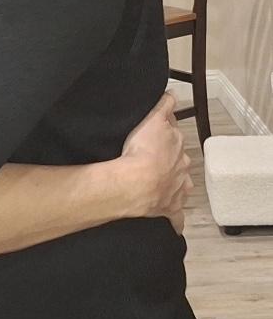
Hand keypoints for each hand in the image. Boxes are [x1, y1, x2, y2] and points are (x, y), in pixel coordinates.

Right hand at [120, 93, 191, 232]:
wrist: (137, 184)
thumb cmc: (143, 151)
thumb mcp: (153, 121)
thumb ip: (163, 107)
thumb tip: (172, 95)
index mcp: (179, 150)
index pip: (175, 141)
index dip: (166, 138)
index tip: (156, 137)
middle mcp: (183, 171)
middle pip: (179, 164)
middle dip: (172, 163)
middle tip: (154, 160)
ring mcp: (177, 192)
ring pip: (180, 188)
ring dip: (173, 187)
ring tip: (159, 186)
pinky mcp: (170, 211)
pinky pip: (175, 217)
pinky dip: (174, 220)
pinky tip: (170, 223)